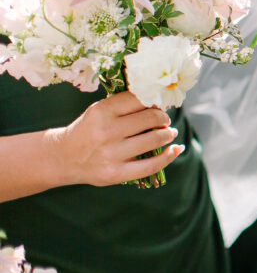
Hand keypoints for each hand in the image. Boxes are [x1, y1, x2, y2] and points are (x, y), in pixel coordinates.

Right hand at [48, 92, 183, 186]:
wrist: (63, 158)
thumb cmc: (89, 130)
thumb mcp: (100, 111)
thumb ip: (125, 105)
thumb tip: (161, 102)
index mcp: (101, 111)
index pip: (140, 98)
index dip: (155, 100)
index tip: (158, 104)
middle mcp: (106, 132)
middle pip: (151, 118)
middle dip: (164, 118)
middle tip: (164, 120)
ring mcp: (111, 154)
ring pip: (154, 139)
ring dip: (168, 134)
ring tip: (169, 133)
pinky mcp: (115, 174)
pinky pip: (151, 165)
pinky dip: (170, 156)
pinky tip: (176, 149)